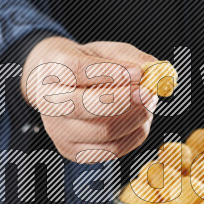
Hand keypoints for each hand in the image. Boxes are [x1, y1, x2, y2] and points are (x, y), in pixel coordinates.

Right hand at [21, 37, 158, 162]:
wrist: (60, 89)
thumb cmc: (86, 66)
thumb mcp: (104, 52)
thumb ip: (129, 57)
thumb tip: (155, 70)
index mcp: (50, 71)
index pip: (76, 70)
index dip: (110, 72)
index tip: (138, 72)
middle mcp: (48, 103)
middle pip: (86, 107)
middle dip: (125, 100)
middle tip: (149, 93)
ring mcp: (59, 131)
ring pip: (104, 131)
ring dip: (135, 118)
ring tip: (148, 103)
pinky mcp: (73, 151)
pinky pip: (112, 150)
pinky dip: (134, 135)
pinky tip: (141, 120)